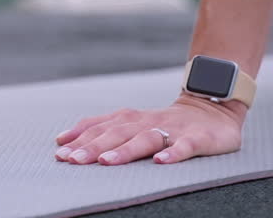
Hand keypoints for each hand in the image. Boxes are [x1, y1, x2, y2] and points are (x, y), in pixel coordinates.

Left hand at [53, 94, 245, 165]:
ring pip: (147, 139)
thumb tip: (62, 141)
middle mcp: (149, 122)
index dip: (81, 137)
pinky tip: (161, 163)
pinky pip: (185, 147)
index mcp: (132, 119)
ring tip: (105, 162)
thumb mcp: (132, 123)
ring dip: (125, 150)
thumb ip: (102, 129)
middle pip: (118, 133)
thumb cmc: (166, 122)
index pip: (102, 126)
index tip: (59, 151)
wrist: (213, 109)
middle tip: (72, 160)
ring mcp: (174, 130)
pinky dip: (174, 154)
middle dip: (93, 146)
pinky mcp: (199, 139)